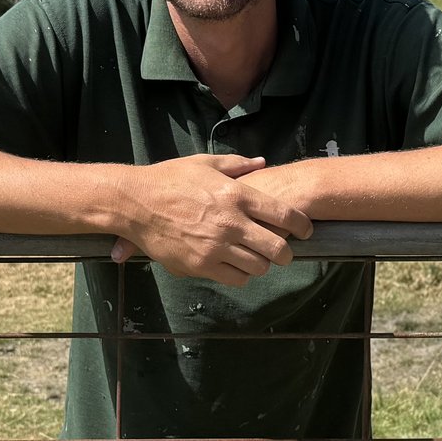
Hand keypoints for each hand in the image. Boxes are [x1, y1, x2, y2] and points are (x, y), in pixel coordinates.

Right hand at [107, 154, 314, 285]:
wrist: (135, 203)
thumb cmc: (169, 179)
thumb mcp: (204, 163)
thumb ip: (236, 164)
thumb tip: (261, 162)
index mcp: (236, 195)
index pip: (284, 215)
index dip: (302, 226)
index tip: (306, 231)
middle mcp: (230, 223)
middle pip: (277, 248)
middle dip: (286, 252)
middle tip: (285, 252)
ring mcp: (216, 246)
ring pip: (258, 267)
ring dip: (263, 264)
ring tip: (259, 259)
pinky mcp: (201, 265)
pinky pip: (235, 278)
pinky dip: (241, 275)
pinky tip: (237, 266)